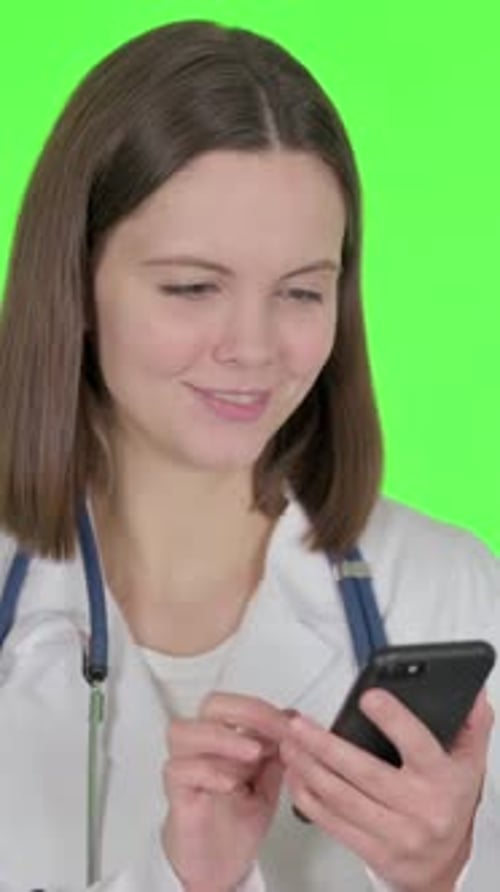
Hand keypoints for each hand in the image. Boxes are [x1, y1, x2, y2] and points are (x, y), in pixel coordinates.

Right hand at [162, 693, 289, 890]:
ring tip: (253, 753)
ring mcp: (184, 766)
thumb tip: (292, 722)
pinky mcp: (176, 793)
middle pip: (210, 705)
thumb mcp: (269, 784)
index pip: (238, 704)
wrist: (219, 866)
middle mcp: (201, 745)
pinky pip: (178, 770)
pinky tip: (231, 782)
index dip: (264, 709)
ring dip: (223, 737)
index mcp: (224, 736)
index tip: (289, 724)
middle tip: (274, 730)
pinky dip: (207, 771)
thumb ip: (277, 754)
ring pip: (184, 732)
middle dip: (247, 712)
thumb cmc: (238, 821)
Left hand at [280, 688, 492, 891]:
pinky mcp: (373, 852)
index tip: (369, 697)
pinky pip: (332, 823)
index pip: (418, 745)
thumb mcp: (469, 762)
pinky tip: (295, 776)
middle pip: (364, 773)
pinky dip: (308, 797)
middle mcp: (419, 809)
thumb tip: (472, 691)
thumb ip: (471, 724)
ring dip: (308, 768)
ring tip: (290, 744)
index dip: (393, 720)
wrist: (444, 865)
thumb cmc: (450, 804)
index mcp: (443, 779)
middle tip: (299, 724)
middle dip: (325, 746)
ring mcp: (395, 834)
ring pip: (342, 798)